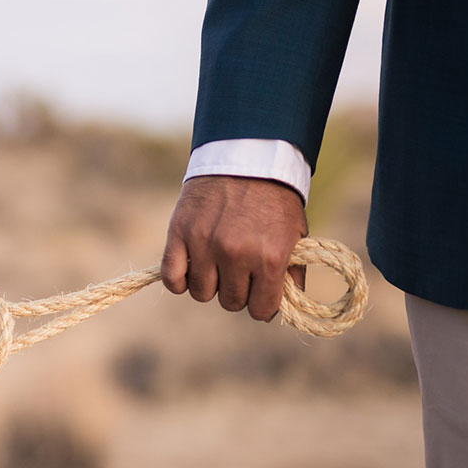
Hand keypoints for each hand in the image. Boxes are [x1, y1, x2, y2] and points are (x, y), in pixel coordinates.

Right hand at [161, 175, 307, 321]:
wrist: (246, 158)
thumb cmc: (274, 199)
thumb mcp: (294, 235)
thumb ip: (291, 272)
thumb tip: (283, 307)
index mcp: (270, 257)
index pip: (261, 310)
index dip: (262, 304)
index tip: (260, 293)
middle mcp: (236, 254)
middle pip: (231, 302)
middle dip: (237, 291)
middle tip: (240, 271)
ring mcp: (205, 244)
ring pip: (201, 293)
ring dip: (210, 284)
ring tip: (216, 265)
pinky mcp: (179, 234)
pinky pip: (172, 278)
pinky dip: (179, 280)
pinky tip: (191, 269)